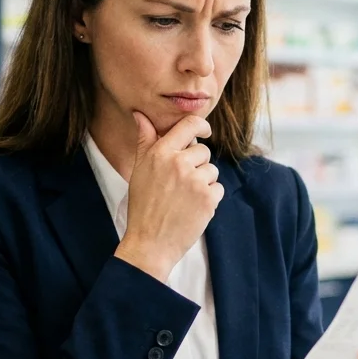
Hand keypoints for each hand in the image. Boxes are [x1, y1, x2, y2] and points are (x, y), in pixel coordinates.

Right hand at [114, 112, 222, 280]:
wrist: (150, 243)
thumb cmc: (143, 206)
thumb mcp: (139, 170)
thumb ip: (145, 141)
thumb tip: (141, 115)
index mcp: (161, 153)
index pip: (189, 125)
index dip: (201, 126)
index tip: (205, 131)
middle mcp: (179, 163)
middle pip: (203, 151)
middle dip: (196, 164)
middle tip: (180, 184)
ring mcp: (195, 181)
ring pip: (212, 170)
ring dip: (203, 182)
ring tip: (184, 198)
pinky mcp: (208, 198)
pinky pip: (218, 188)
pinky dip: (210, 198)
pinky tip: (193, 208)